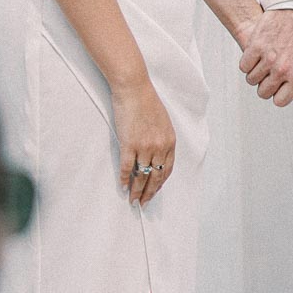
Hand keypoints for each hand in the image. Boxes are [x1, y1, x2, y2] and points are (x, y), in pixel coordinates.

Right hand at [111, 77, 175, 205]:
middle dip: (149, 192)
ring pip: (141, 176)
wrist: (134, 89)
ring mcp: (144, 146)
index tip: (154, 191)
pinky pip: (127, 167)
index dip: (160, 184)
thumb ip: (162, 138)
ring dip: (137, 191)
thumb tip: (157, 154)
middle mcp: (160, 146)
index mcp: (169, 141)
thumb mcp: (162, 121)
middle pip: (156, 177)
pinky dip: (124, 179)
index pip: (167, 170)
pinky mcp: (129, 144)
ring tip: (133, 200)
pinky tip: (122, 186)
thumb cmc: (147, 102)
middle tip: (144, 203)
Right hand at [238, 10, 292, 107]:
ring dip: (254, 73)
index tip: (277, 87)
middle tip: (268, 74)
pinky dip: (246, 62)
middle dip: (264, 84)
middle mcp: (281, 70)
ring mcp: (267, 58)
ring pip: (251, 79)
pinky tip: (253, 56)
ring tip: (260, 63)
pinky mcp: (255, 46)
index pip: (280, 100)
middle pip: (263, 92)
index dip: (277, 95)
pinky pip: (244, 66)